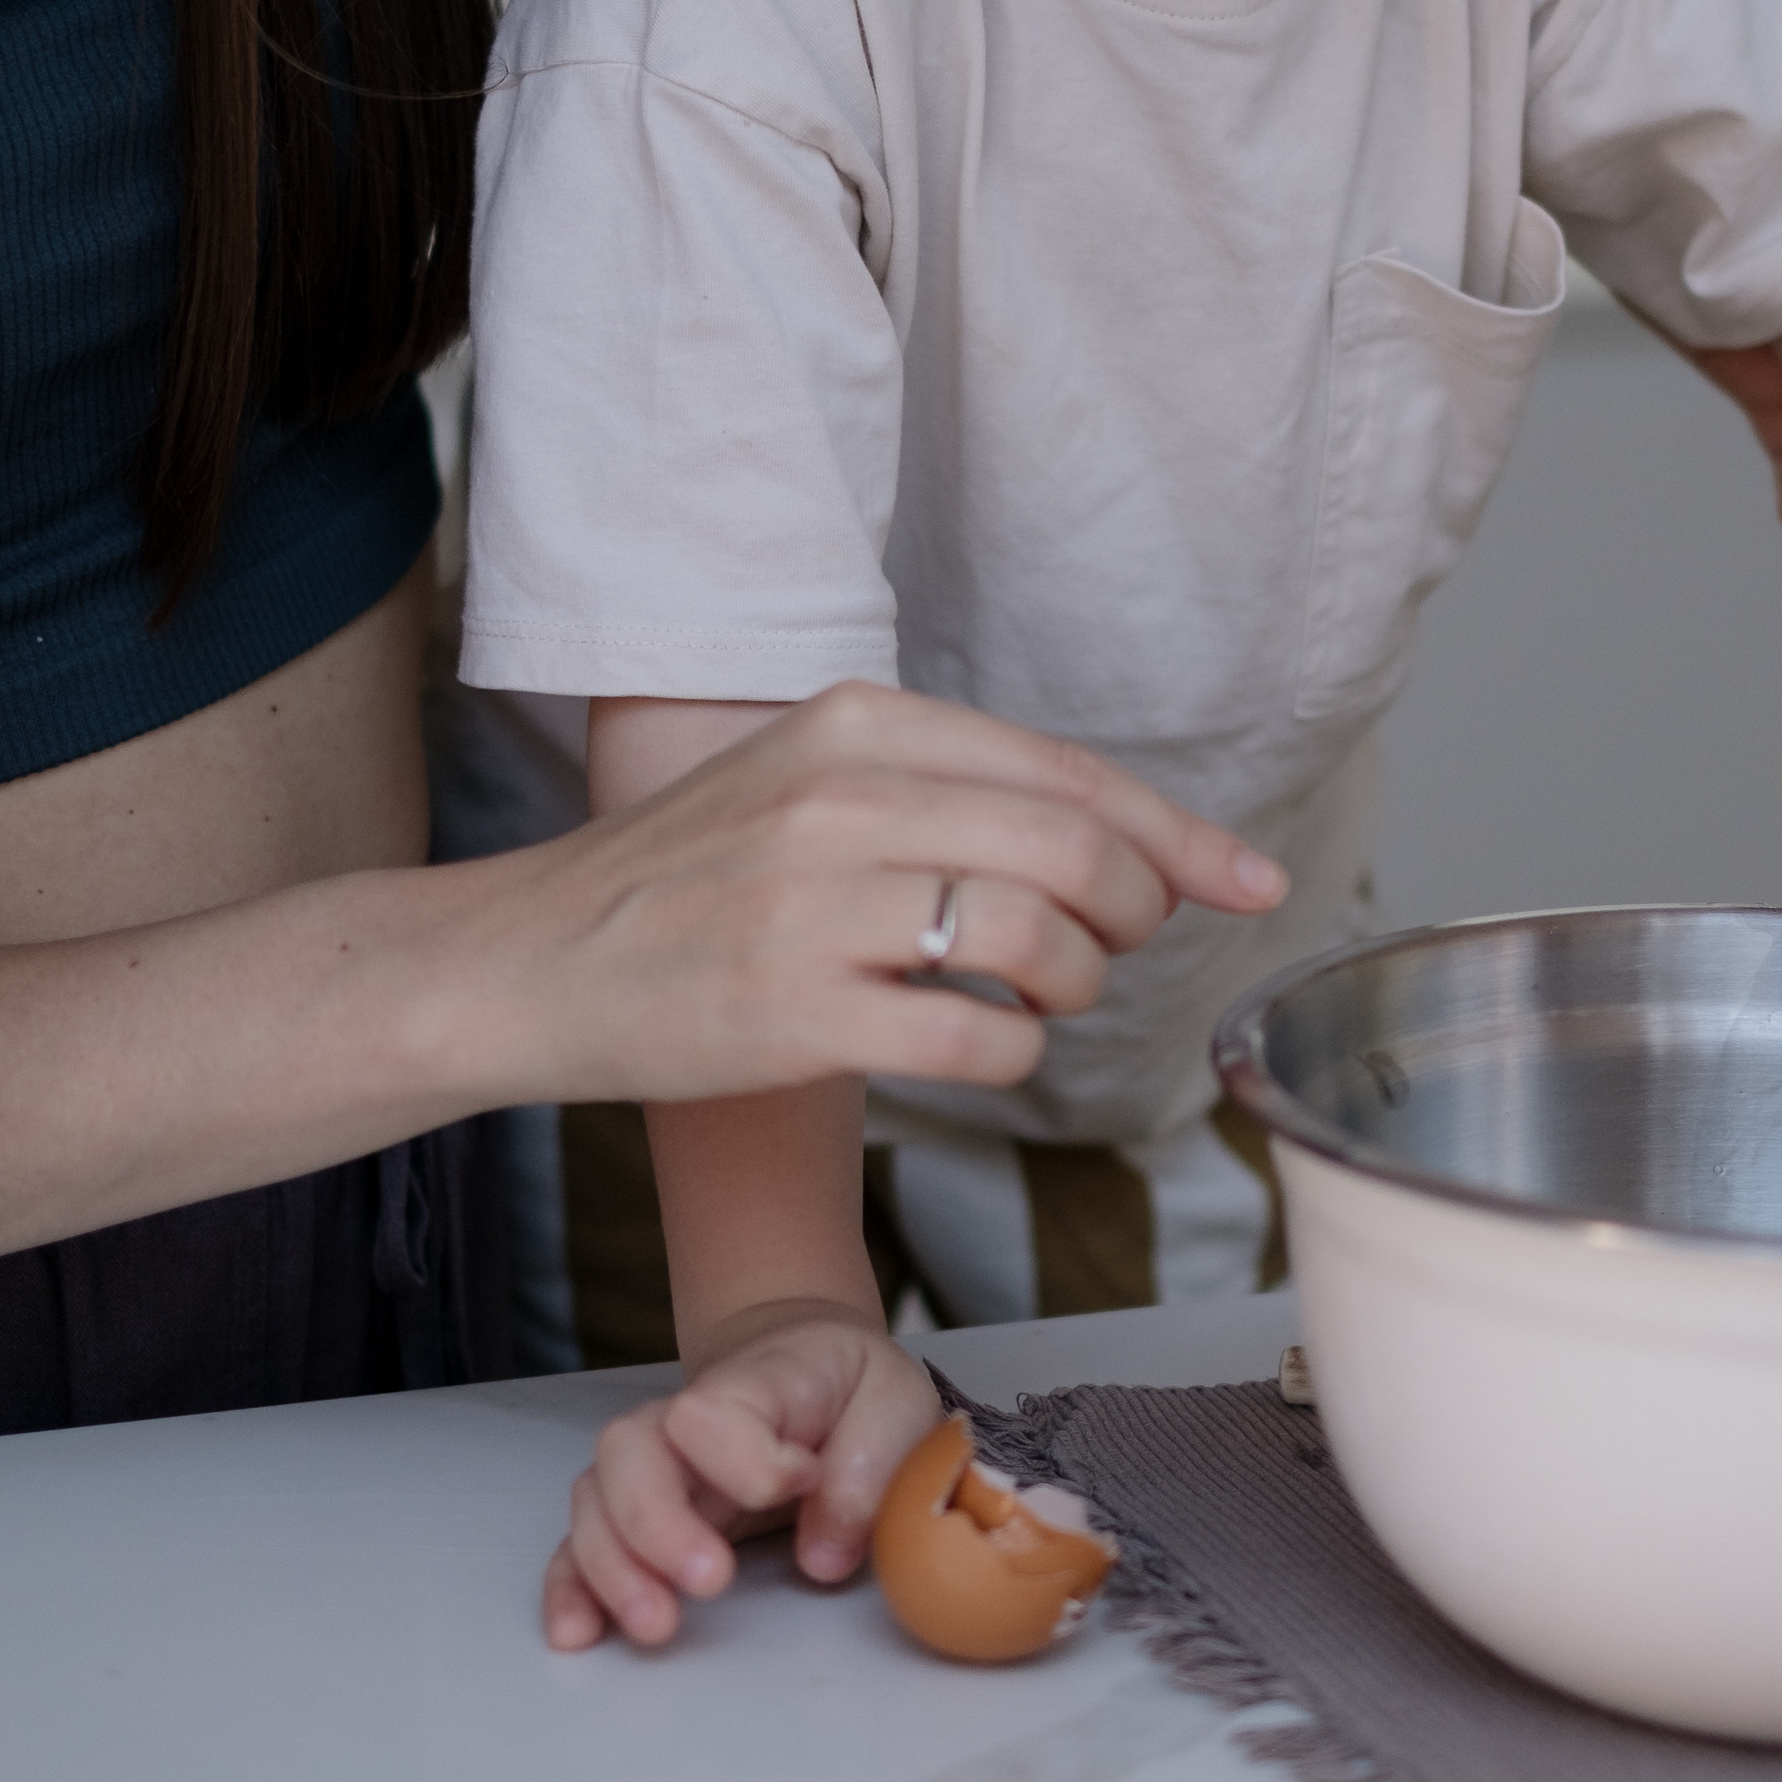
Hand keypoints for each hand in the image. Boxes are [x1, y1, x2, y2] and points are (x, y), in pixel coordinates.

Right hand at [476, 680, 1286, 1111]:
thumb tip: (1123, 843)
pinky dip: (1013, 1058)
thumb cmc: (688, 881)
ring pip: (1042, 942)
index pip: (1069, 774)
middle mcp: (843, 796)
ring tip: (1038, 1001)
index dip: (1182, 837)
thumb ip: (950, 791)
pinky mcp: (795, 1010)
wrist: (530, 958)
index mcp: (859, 723)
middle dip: (1140, 914)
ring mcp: (816, 904)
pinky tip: (977, 1048)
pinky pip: (978, 1044)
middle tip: (1119, 952)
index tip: (1251, 883)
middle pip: (1080, 853)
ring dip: (1075, 989)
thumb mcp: (809, 782)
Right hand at [542, 1300, 941, 1650]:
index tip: (804, 1480)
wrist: (813, 1368)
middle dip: (656, 1524)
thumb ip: (866, 1472)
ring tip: (655, 1627)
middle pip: (630, 1454)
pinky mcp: (639, 1516)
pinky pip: (583, 1544)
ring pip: (596, 1502)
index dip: (746, 1458)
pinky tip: (577, 1632)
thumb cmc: (854, 1390)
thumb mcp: (895, 1407)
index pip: (712, 1410)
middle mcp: (682, 1422)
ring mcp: (653, 1468)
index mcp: (753, 1383)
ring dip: (613, 1568)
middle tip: (710, 1581)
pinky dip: (571, 1588)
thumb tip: (821, 1558)